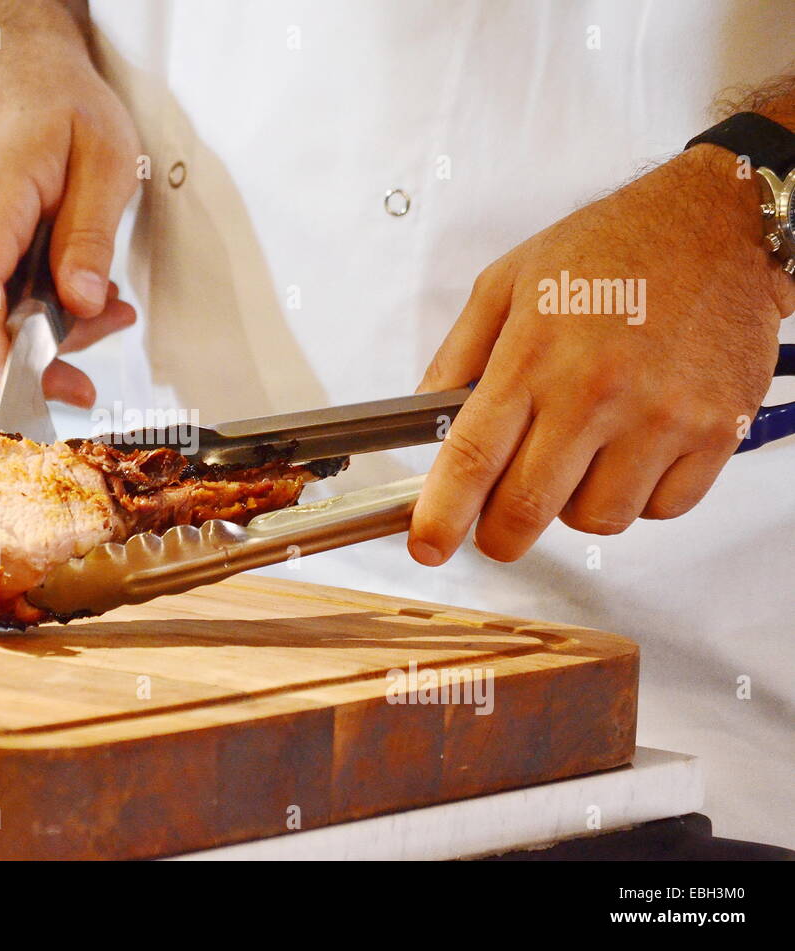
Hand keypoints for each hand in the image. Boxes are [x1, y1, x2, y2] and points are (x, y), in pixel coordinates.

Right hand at [0, 50, 139, 406]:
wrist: (6, 63)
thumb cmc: (56, 100)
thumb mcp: (106, 157)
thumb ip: (91, 234)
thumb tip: (83, 304)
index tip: (30, 388)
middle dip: (35, 362)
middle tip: (92, 375)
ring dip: (46, 332)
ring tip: (112, 311)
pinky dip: (32, 309)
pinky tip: (79, 294)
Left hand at [409, 145, 794, 565]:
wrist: (721, 224)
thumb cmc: (612, 247)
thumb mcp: (508, 282)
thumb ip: (458, 355)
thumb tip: (424, 416)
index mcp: (535, 355)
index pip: (473, 458)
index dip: (442, 516)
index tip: (427, 546)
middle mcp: (597, 391)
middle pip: (528, 509)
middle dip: (500, 534)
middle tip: (496, 524)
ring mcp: (661, 417)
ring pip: (597, 520)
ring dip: (576, 508)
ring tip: (580, 458)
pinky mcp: (717, 432)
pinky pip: (663, 509)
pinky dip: (640, 497)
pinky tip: (632, 453)